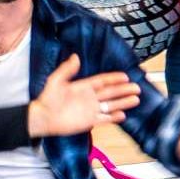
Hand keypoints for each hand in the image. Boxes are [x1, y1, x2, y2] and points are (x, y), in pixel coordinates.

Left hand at [27, 56, 142, 136]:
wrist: (43, 118)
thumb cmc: (47, 99)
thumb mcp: (56, 81)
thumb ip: (66, 70)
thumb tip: (75, 57)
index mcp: (83, 86)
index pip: (103, 81)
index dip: (114, 78)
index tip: (125, 76)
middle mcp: (90, 97)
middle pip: (111, 92)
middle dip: (124, 90)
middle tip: (136, 87)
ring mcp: (91, 109)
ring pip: (111, 105)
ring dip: (123, 102)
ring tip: (136, 99)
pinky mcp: (89, 121)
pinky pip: (104, 119)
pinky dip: (113, 117)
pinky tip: (123, 115)